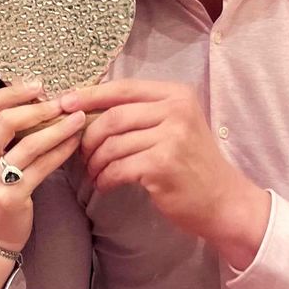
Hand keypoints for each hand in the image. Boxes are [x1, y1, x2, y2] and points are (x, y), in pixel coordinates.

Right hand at [0, 82, 84, 252]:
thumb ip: (0, 132)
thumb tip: (36, 96)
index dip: (12, 91)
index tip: (38, 86)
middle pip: (6, 121)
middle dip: (39, 107)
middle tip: (64, 101)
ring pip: (30, 143)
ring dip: (59, 127)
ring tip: (79, 117)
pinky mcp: (11, 197)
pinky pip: (43, 166)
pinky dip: (62, 150)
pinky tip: (75, 142)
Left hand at [61, 79, 270, 268]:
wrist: (223, 200)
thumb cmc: (192, 162)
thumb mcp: (174, 124)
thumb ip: (141, 111)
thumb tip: (87, 105)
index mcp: (176, 94)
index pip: (123, 88)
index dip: (90, 95)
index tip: (65, 103)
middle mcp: (176, 110)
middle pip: (114, 115)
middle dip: (88, 134)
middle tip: (79, 151)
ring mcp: (171, 137)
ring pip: (113, 144)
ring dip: (95, 161)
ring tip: (93, 171)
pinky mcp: (163, 165)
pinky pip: (118, 167)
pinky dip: (105, 177)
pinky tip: (104, 184)